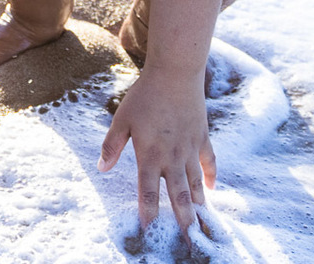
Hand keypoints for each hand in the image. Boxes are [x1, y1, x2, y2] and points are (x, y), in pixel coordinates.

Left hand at [98, 66, 215, 230]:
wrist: (175, 74)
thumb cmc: (144, 96)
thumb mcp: (122, 119)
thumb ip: (112, 145)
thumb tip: (102, 168)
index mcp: (150, 154)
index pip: (148, 190)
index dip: (148, 211)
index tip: (149, 229)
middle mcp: (172, 156)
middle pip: (177, 194)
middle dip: (181, 218)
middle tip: (187, 238)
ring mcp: (190, 148)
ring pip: (195, 183)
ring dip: (197, 203)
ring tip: (201, 222)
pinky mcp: (202, 137)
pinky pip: (209, 162)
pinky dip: (210, 176)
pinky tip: (211, 189)